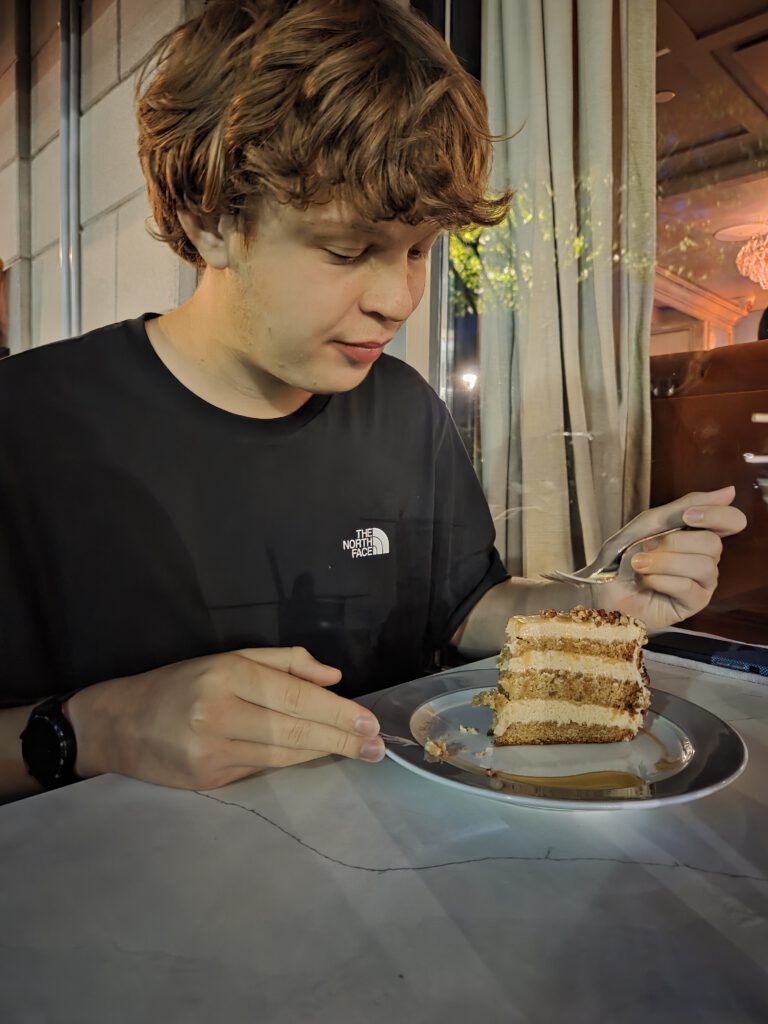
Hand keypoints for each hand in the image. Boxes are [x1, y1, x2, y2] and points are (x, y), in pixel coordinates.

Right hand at [67, 647, 383, 790]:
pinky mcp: (208, 781)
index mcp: (225, 675)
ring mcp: (212, 753)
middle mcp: (218, 714)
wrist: (119, 724)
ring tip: (359, 752)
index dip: (336, 712)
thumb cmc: (178, 684)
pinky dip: (293, 763)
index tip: (368, 720)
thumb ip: (282, 663)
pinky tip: (317, 757)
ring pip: (283, 755)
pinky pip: (262, 770)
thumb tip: (333, 678)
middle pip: (293, 730)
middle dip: (341, 738)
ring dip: (325, 754)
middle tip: (376, 744)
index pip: (293, 697)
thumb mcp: (227, 658)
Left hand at [594, 486, 746, 630]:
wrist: (602, 587)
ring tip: (639, 565)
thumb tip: (730, 491)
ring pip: (703, 566)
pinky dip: (659, 580)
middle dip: (673, 543)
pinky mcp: (694, 603)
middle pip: (713, 543)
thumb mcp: (650, 523)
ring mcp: (702, 582)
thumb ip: (685, 506)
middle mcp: (706, 557)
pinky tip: (645, 582)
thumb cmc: (623, 554)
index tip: (688, 517)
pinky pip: (688, 586)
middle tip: (646, 546)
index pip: (731, 520)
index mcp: (698, 533)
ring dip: (662, 562)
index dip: (716, 516)